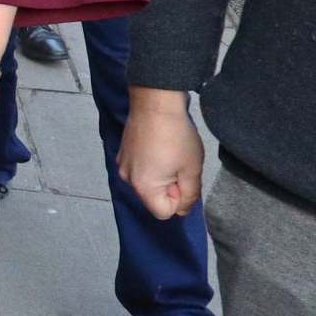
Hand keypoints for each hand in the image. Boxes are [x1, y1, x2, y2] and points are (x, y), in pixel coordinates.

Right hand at [118, 94, 204, 219]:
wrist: (155, 102)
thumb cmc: (176, 135)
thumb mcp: (192, 169)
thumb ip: (190, 196)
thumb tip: (183, 210)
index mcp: (144, 187)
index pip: (164, 213)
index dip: (179, 199)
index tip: (183, 177)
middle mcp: (128, 179)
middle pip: (153, 198)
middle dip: (169, 187)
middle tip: (179, 164)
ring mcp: (122, 165)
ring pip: (147, 183)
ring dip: (160, 175)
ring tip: (169, 153)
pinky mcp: (122, 153)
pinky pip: (139, 169)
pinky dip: (150, 164)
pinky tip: (158, 146)